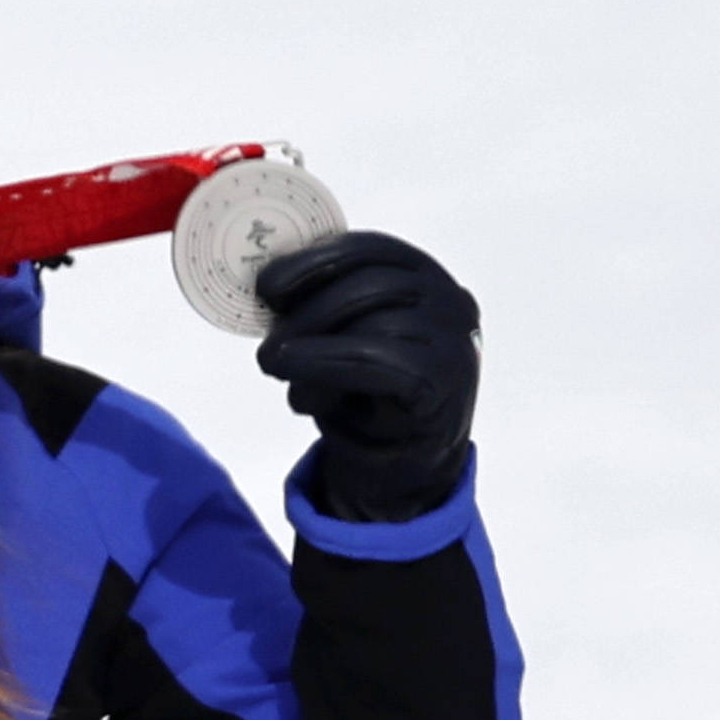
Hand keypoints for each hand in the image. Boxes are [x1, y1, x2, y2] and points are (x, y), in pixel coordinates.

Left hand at [253, 228, 478, 524]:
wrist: (403, 470)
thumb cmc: (368, 396)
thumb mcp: (342, 339)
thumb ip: (321, 307)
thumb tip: (266, 285)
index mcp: (422, 277)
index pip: (370, 249)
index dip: (314, 261)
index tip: (267, 287)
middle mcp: (447, 300)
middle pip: (369, 284)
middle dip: (307, 313)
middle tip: (266, 346)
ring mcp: (452, 340)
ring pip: (373, 322)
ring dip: (311, 350)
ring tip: (280, 374)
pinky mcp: (443, 381)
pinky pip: (377, 363)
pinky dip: (326, 370)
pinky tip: (300, 393)